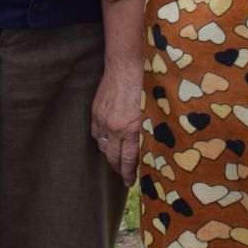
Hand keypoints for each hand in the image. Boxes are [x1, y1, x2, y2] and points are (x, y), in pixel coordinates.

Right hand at [91, 61, 142, 184]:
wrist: (125, 65)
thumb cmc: (144, 85)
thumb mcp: (152, 111)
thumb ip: (148, 130)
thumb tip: (151, 147)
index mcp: (131, 129)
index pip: (128, 160)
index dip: (128, 174)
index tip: (129, 183)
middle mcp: (114, 127)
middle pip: (113, 157)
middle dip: (119, 169)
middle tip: (124, 176)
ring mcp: (102, 119)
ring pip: (103, 146)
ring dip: (110, 155)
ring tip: (116, 160)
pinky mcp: (96, 112)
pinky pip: (96, 133)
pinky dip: (101, 141)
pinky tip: (107, 142)